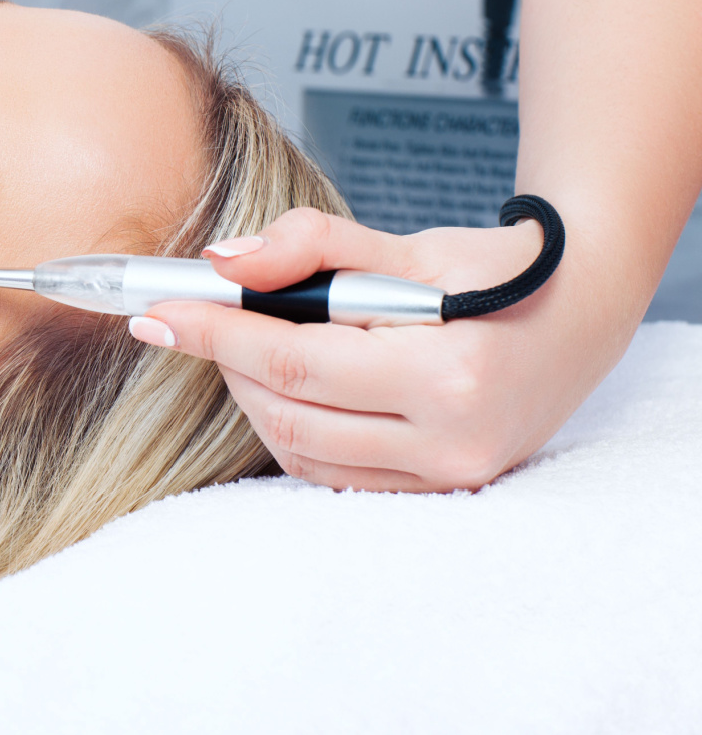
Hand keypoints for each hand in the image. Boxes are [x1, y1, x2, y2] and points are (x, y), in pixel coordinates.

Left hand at [127, 208, 637, 491]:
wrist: (580, 314)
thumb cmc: (495, 272)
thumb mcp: (410, 243)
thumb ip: (314, 245)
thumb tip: (220, 261)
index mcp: (448, 374)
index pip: (295, 360)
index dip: (214, 333)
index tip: (154, 311)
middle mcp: (452, 441)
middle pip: (291, 412)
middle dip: (227, 361)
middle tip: (196, 317)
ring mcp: (449, 476)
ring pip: (303, 452)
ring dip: (253, 396)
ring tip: (244, 344)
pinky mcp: (440, 491)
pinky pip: (334, 473)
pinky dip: (292, 430)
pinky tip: (284, 386)